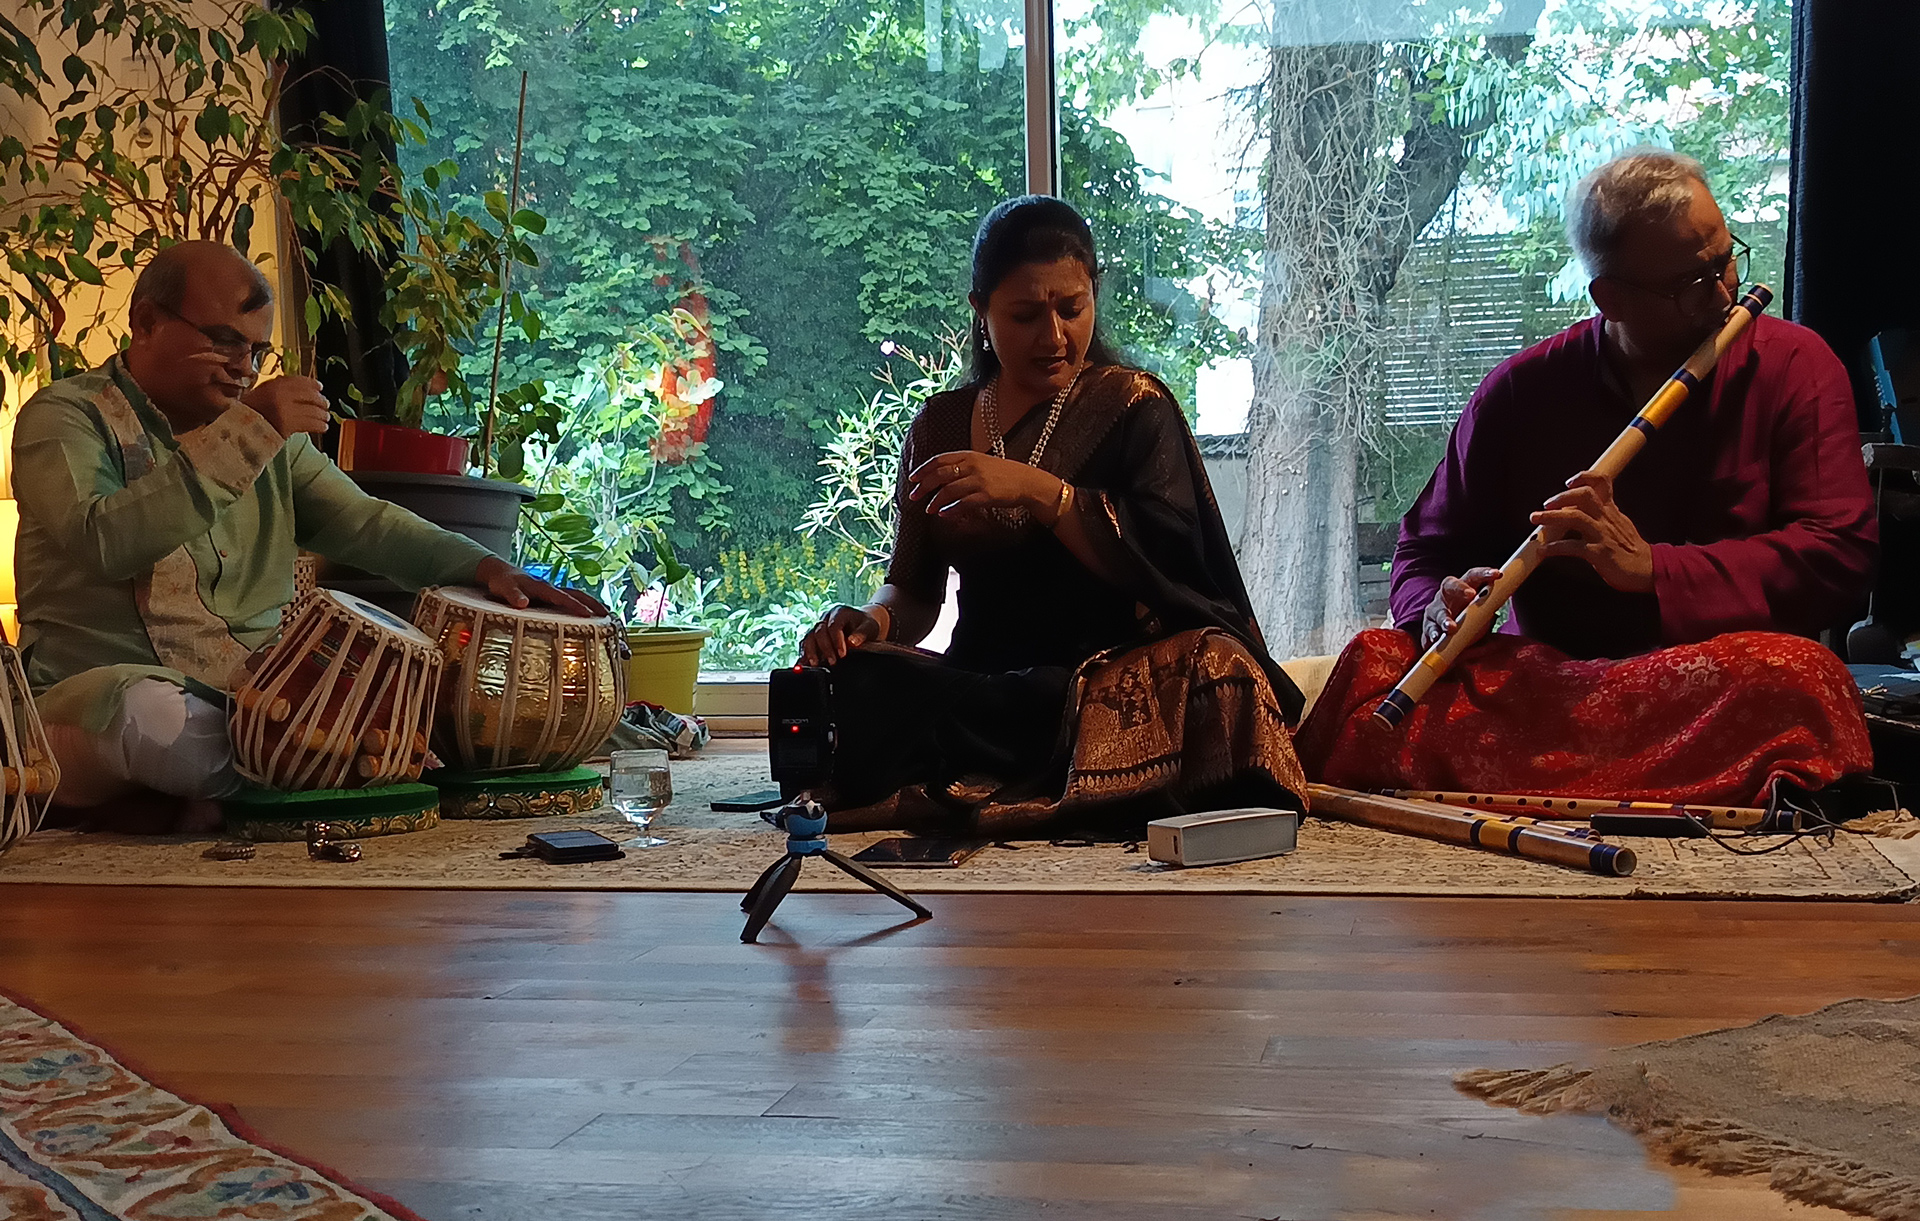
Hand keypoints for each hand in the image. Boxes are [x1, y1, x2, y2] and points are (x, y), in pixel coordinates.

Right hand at [244, 375, 331, 438]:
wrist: (238, 430)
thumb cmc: (249, 414)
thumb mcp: (261, 394)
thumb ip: (278, 390)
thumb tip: (303, 391)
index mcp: (272, 385)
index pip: (299, 381)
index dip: (312, 384)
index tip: (320, 387)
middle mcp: (280, 394)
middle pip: (310, 395)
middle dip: (321, 401)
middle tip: (326, 404)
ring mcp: (284, 409)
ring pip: (312, 410)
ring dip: (322, 415)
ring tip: (325, 418)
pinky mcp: (288, 425)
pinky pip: (311, 423)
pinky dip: (320, 425)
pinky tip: (323, 427)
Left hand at [473, 556, 607, 617]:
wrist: (502, 573)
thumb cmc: (503, 581)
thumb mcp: (504, 588)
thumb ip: (513, 595)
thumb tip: (523, 604)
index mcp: (543, 587)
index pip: (563, 597)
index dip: (576, 606)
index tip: (588, 615)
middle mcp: (552, 588)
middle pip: (578, 594)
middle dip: (594, 604)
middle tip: (609, 615)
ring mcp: (553, 592)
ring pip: (577, 596)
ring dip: (592, 604)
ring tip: (607, 616)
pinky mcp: (552, 596)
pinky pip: (571, 600)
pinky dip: (583, 605)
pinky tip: (590, 615)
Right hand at [799, 604, 881, 666]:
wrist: (861, 627)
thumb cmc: (865, 626)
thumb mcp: (869, 627)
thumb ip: (862, 633)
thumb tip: (852, 642)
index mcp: (839, 612)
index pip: (834, 625)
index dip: (836, 640)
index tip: (842, 654)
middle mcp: (825, 619)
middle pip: (819, 632)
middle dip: (825, 648)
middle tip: (833, 662)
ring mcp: (817, 629)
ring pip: (808, 638)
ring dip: (810, 652)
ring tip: (815, 665)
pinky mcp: (813, 639)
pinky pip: (804, 646)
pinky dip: (803, 656)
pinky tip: (804, 666)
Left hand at [907, 450, 1059, 518]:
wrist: (1026, 481)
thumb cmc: (1003, 474)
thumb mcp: (981, 463)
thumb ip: (962, 465)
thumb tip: (939, 477)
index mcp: (969, 455)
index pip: (940, 459)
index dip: (924, 469)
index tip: (912, 478)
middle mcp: (972, 465)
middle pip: (940, 474)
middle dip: (924, 486)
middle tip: (914, 496)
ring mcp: (979, 480)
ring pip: (949, 490)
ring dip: (935, 501)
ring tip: (929, 509)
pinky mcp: (986, 495)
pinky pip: (963, 503)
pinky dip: (951, 509)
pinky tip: (944, 514)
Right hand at [1421, 566, 1501, 649]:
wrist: (1454, 638)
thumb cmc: (1471, 619)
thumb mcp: (1484, 610)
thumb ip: (1492, 603)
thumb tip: (1508, 592)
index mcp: (1463, 587)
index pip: (1473, 576)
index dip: (1484, 573)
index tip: (1497, 574)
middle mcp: (1446, 595)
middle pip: (1450, 585)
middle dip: (1460, 588)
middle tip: (1471, 594)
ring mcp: (1435, 611)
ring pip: (1438, 610)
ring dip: (1445, 618)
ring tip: (1451, 627)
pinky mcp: (1428, 627)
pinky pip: (1429, 629)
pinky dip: (1433, 633)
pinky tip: (1437, 638)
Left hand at [1530, 472, 1653, 592]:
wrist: (1648, 570)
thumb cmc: (1630, 549)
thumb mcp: (1618, 524)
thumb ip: (1600, 514)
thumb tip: (1575, 508)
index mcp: (1611, 511)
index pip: (1603, 482)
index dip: (1585, 476)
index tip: (1569, 482)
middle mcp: (1606, 519)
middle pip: (1585, 495)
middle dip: (1562, 497)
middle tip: (1545, 504)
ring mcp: (1602, 535)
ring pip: (1576, 517)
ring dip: (1551, 517)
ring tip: (1535, 518)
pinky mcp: (1599, 553)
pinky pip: (1573, 547)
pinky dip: (1555, 547)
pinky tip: (1543, 550)